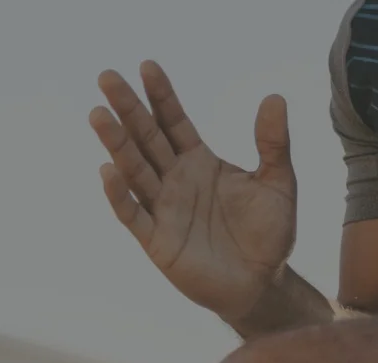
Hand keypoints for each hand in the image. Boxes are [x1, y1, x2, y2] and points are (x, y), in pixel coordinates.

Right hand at [89, 61, 296, 321]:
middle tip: (107, 76)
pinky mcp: (158, 240)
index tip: (147, 65)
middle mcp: (175, 179)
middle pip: (147, 137)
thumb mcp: (278, 183)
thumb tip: (275, 97)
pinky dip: (120, 194)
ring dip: (116, 143)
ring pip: (134, 169)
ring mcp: (163, 208)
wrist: (264, 283)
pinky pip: (134, 213)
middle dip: (128, 108)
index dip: (161, 95)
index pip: (174, 121)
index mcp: (199, 161)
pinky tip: (108, 169)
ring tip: (99, 113)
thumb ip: (273, 144)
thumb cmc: (269, 233)